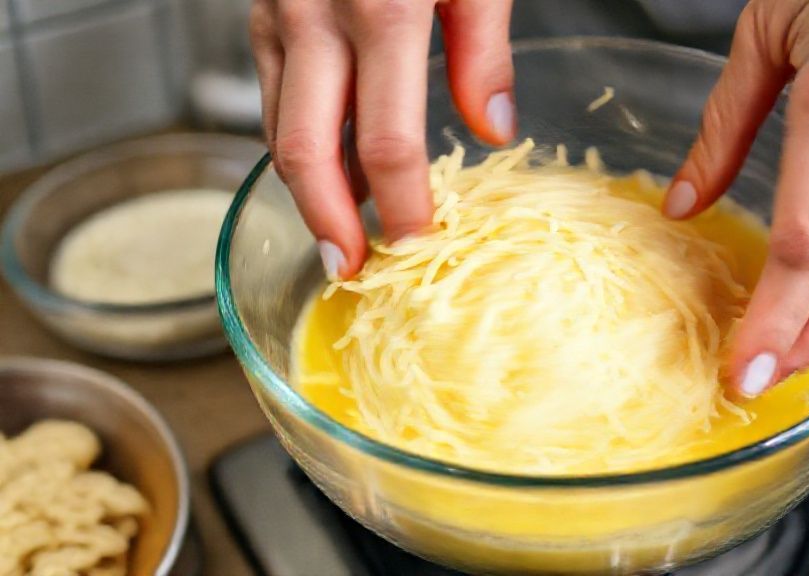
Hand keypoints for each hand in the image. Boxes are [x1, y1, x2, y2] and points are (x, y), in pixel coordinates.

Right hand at [249, 0, 515, 278]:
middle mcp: (318, 19)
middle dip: (328, 223)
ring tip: (344, 227)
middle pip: (308, 151)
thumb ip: (484, 48)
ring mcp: (279, 16)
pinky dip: (295, 141)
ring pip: (278, 129)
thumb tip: (492, 128)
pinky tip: (332, 163)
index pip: (388, 143)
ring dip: (310, 189)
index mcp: (384, 12)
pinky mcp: (261, 12)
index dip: (400, 207)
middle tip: (351, 268)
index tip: (417, 246)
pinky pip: (270, 96)